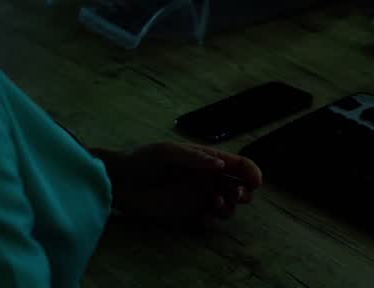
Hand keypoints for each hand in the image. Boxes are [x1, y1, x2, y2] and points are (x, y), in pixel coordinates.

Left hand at [95, 142, 262, 221]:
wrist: (118, 182)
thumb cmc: (141, 159)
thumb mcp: (167, 151)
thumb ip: (194, 157)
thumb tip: (220, 165)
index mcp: (206, 159)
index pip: (237, 164)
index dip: (251, 172)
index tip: (255, 182)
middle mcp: (207, 177)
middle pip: (238, 186)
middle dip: (244, 192)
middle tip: (236, 196)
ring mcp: (198, 196)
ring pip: (227, 205)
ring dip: (229, 207)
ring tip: (214, 204)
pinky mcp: (187, 213)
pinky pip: (209, 220)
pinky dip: (213, 220)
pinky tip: (204, 217)